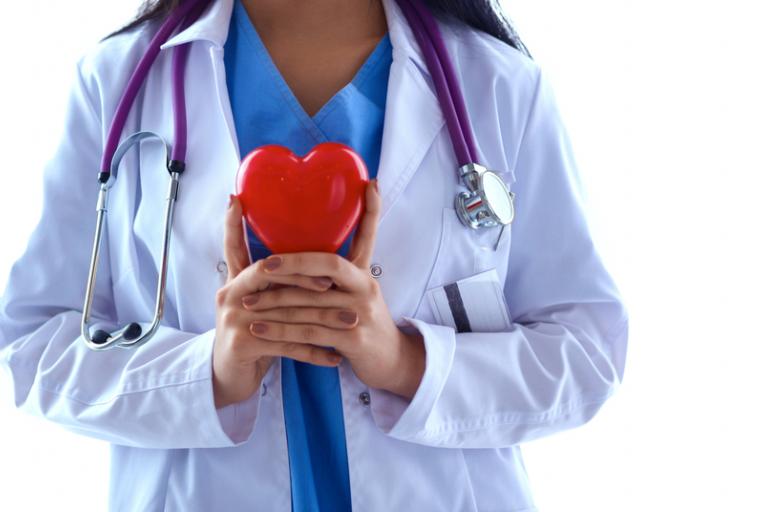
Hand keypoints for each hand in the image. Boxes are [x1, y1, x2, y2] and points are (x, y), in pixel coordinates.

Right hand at [212, 195, 344, 408]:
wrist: (230, 378)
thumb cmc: (255, 337)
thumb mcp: (262, 306)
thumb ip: (278, 284)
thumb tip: (316, 265)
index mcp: (237, 281)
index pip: (235, 246)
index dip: (235, 223)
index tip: (238, 199)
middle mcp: (230, 294)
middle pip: (269, 273)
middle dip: (304, 274)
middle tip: (335, 278)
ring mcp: (232, 318)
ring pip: (285, 311)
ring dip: (322, 316)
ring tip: (351, 320)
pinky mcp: (241, 343)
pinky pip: (286, 344)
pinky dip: (314, 351)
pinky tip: (336, 357)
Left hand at [241, 180, 426, 399]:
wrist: (390, 361)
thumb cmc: (364, 323)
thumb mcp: (358, 294)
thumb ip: (338, 275)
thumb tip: (305, 257)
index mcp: (364, 273)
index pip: (368, 235)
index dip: (370, 210)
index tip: (367, 186)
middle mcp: (365, 287)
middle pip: (327, 265)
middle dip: (291, 263)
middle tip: (261, 265)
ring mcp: (361, 313)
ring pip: (311, 301)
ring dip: (274, 302)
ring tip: (246, 301)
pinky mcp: (354, 338)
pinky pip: (309, 331)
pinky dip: (281, 331)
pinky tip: (258, 329)